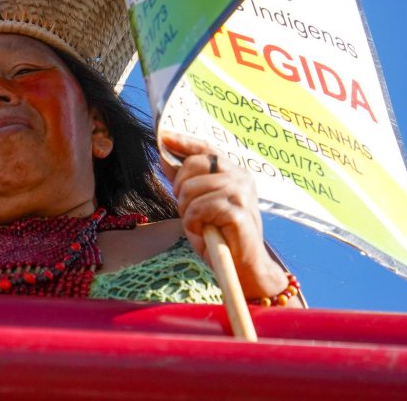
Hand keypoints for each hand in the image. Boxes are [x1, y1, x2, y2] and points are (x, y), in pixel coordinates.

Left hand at [159, 130, 288, 300]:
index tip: (163, 137)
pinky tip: (205, 232)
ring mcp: (241, 192)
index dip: (183, 141)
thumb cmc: (219, 236)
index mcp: (233, 172)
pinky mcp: (238, 211)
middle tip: (189, 211)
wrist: (244, 268)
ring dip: (187, 211)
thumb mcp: (196, 204)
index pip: (206, 149)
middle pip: (193, 165)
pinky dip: (193, 222)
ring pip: (192, 189)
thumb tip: (163, 155)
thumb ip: (183, 181)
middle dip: (181, 189)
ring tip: (200, 225)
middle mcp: (240, 177)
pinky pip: (199, 208)